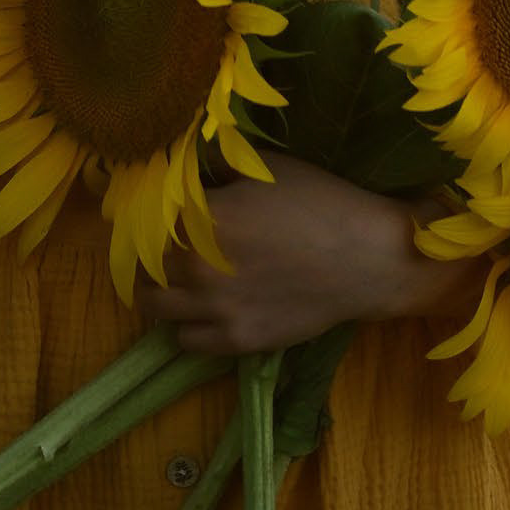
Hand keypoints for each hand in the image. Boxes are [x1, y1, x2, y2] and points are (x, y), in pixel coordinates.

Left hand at [148, 160, 475, 353]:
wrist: (365, 258)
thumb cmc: (318, 201)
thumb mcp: (265, 168)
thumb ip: (218, 169)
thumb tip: (189, 172)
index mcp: (205, 218)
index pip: (147, 222)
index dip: (147, 218)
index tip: (153, 215)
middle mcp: (201, 268)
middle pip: (144, 270)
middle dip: (149, 258)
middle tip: (162, 250)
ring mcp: (218, 310)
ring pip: (157, 311)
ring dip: (161, 294)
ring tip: (178, 282)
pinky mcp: (238, 341)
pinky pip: (186, 342)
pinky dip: (187, 326)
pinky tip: (204, 310)